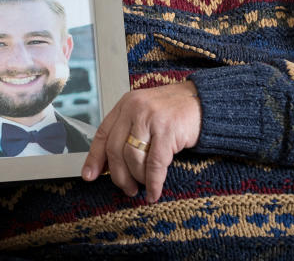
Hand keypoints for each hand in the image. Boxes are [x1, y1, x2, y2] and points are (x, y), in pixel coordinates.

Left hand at [81, 81, 200, 201]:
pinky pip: (154, 164)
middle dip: (118, 175)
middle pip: (115, 149)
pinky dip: (153, 182)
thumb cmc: (175, 111)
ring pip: (133, 158)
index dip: (94, 158)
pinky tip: (154, 192)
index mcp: (125, 105)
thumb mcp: (145, 113)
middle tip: (126, 188)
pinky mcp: (167, 130)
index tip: (89, 175)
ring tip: (143, 186)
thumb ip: (128, 131)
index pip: (102, 134)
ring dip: (137, 178)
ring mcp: (150, 118)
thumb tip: (111, 163)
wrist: (205, 101)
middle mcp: (134, 109)